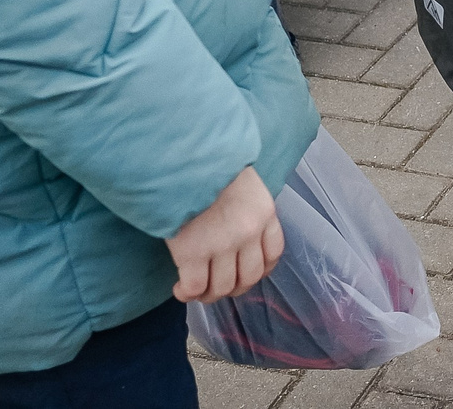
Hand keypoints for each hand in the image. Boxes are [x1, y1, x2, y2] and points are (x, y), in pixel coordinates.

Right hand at [167, 166, 283, 302]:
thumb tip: (233, 228)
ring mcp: (222, 244)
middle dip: (232, 288)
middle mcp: (248, 232)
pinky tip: (180, 289)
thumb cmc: (209, 164)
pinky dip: (188, 294)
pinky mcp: (192, 252)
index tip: (242, 273)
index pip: (272, 254)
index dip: (258, 271)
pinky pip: (195, 287)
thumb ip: (245, 207)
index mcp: (264, 213)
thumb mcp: (242, 181)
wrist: (184, 157)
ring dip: (209, 295)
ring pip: (222, 287)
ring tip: (195, 289)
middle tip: (215, 286)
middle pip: (249, 278)